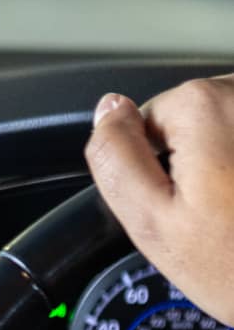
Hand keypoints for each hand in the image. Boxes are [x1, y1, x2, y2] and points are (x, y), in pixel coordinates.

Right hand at [85, 77, 233, 326]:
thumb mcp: (151, 223)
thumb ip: (116, 160)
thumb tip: (107, 110)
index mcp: (207, 106)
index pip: (149, 118)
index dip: (156, 167)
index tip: (181, 205)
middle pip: (199, 115)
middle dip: (200, 160)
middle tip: (218, 214)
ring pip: (232, 127)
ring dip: (232, 165)